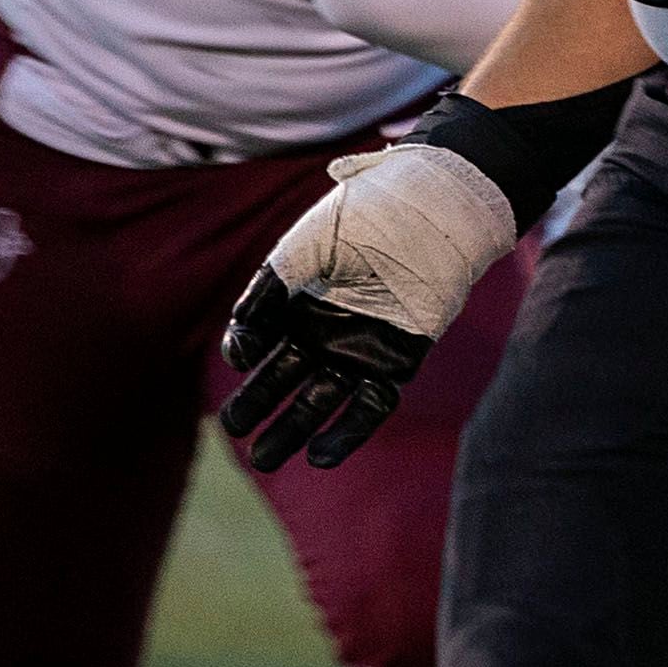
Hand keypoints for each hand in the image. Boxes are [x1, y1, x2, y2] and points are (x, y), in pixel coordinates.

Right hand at [218, 141, 518, 469]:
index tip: (244, 351)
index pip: (261, 341)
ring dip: (293, 431)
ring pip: (320, 399)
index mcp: (302, 303)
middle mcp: (329, 329)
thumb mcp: (309, 244)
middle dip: (256, 406)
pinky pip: (371, 403)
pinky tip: (320, 456)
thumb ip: (271, 286)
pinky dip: (348, 432)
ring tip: (263, 459)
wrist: (432, 207)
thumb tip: (243, 332)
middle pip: (284, 378)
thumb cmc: (370, 216)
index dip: (245, 349)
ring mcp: (362, 346)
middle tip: (234, 430)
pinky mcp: (398, 358)